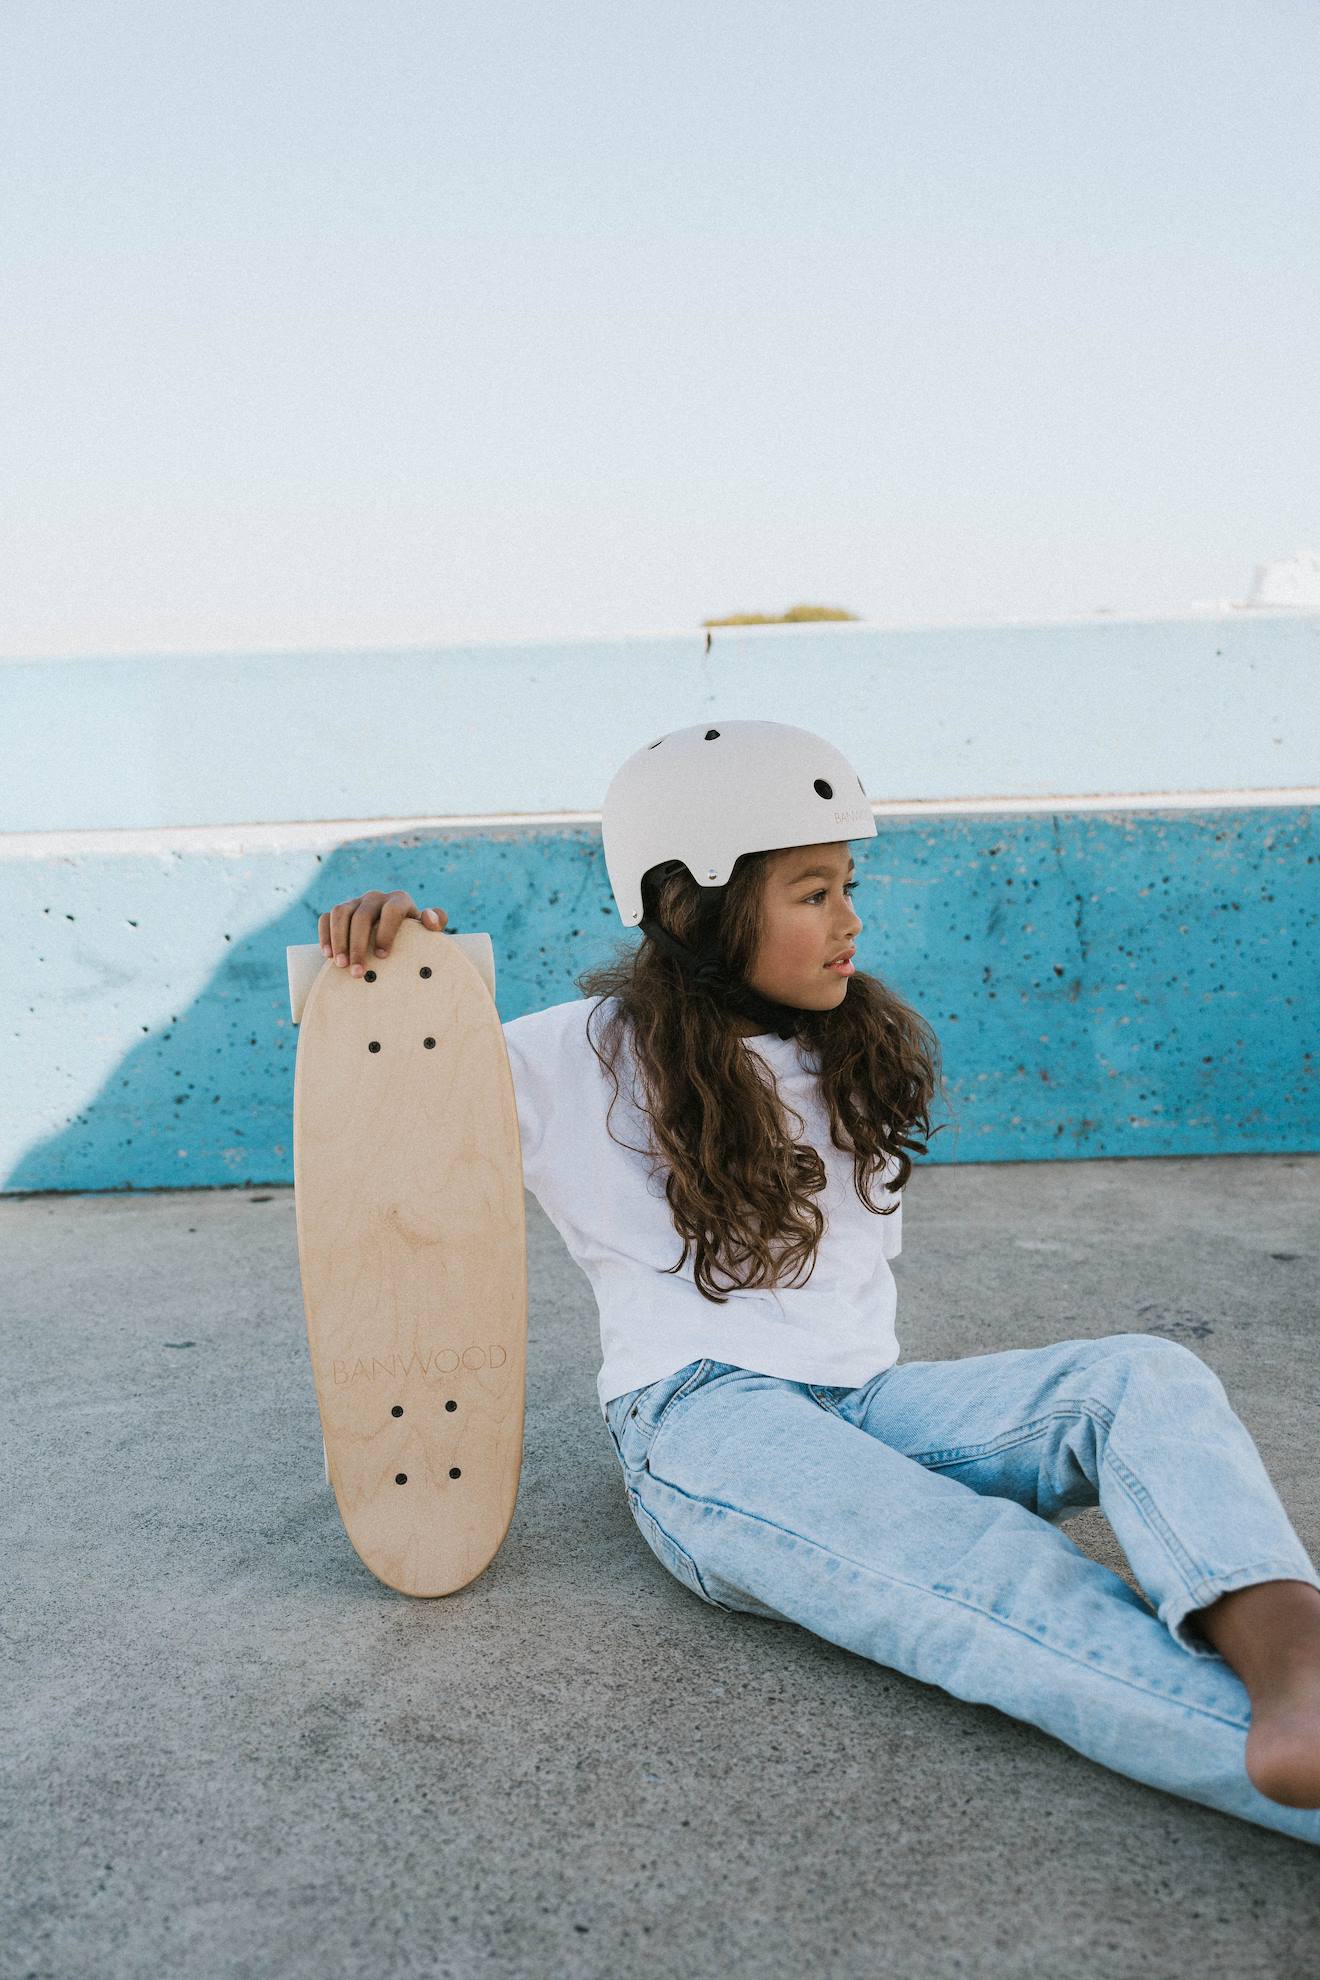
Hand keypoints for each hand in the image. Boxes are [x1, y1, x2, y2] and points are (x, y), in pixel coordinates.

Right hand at [317, 891, 447, 975]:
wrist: (397, 932)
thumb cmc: (415, 935)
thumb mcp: (428, 930)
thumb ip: (438, 921)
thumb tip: (429, 918)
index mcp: (399, 900)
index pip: (392, 910)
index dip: (386, 931)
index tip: (383, 956)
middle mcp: (375, 898)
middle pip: (362, 916)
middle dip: (357, 945)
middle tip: (358, 972)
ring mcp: (355, 902)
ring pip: (340, 913)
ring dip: (338, 939)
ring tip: (340, 965)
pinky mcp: (340, 912)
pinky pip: (326, 917)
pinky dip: (324, 934)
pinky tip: (326, 954)